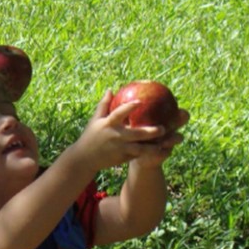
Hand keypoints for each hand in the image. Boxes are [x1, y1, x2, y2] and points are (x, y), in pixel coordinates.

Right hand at [73, 92, 188, 172]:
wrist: (84, 159)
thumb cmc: (90, 136)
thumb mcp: (95, 120)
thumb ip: (104, 105)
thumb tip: (110, 89)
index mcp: (108, 124)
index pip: (119, 113)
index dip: (130, 107)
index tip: (141, 101)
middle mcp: (115, 136)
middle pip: (136, 134)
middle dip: (150, 132)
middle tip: (163, 128)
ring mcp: (119, 149)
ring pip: (139, 149)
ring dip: (152, 147)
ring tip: (164, 143)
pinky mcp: (121, 159)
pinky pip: (137, 156)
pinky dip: (147, 154)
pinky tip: (158, 150)